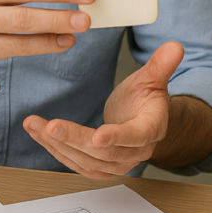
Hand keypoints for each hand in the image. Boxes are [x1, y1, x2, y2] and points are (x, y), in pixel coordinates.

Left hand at [23, 40, 183, 177]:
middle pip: (104, 151)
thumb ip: (162, 64)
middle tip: (51, 126)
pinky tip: (39, 135)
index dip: (118, 137)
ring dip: (58, 145)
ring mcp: (117, 162)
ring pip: (85, 160)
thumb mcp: (153, 77)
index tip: (99, 135)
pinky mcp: (99, 166)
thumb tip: (175, 46)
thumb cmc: (147, 98)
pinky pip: (76, 163)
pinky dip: (56, 150)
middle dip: (74, 139)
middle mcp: (135, 152)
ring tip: (36, 126)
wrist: (143, 120)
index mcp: (151, 129)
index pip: (136, 136)